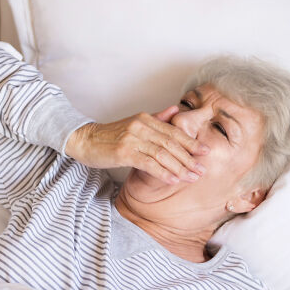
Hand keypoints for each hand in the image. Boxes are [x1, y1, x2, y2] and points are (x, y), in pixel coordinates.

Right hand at [65, 105, 208, 183]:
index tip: (206, 152)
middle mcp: (141, 126)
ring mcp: (132, 139)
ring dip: (180, 167)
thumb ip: (156, 118)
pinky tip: (173, 180)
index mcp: (145, 119)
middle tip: (202, 170)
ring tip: (191, 178)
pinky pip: (149, 163)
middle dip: (189, 158)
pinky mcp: (123, 152)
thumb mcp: (134, 123)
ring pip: (163, 154)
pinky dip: (163, 172)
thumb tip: (175, 109)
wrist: (83, 140)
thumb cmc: (109, 136)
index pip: (173, 132)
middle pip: (171, 143)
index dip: (191, 143)